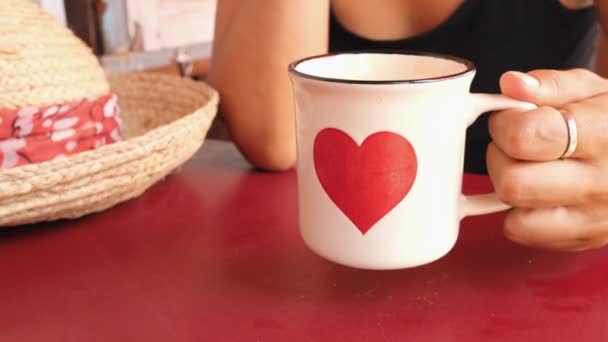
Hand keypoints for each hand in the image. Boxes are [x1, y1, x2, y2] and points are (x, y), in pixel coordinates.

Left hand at [488, 68, 607, 250]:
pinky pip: (522, 232)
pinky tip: (537, 192)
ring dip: (508, 189)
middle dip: (500, 158)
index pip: (524, 137)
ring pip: (514, 215)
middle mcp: (602, 182)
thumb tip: (512, 84)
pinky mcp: (583, 238)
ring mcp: (594, 217)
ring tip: (528, 168)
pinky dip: (518, 213)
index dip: (503, 124)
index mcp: (604, 134)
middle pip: (512, 182)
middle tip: (516, 146)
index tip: (510, 119)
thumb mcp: (592, 89)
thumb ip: (549, 84)